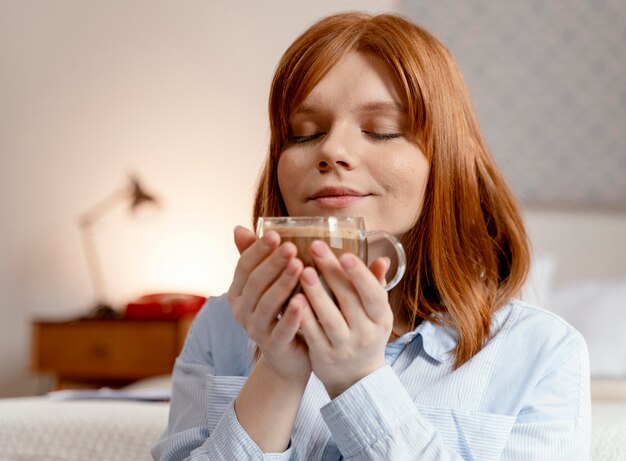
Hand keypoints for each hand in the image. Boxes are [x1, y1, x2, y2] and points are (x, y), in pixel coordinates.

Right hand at [227, 226, 310, 380]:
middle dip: (273, 263)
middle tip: (291, 247)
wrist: (289, 357)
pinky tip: (303, 300)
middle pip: (256, 283)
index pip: (244, 266)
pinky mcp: (273, 346)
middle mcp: (242, 311)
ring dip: (283, 284)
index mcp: (238, 292)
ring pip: (267, 304)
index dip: (258, 250)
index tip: (276, 234)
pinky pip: (282, 329)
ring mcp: (256, 330)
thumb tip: (239, 228)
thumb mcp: (270, 284)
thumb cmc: (282, 311)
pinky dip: (291, 315)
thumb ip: (257, 258)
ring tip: (300, 267)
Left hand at [297, 240, 392, 397]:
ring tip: (302, 270)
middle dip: (332, 273)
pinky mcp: (324, 356)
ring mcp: (345, 347)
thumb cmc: (364, 333)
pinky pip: (312, 333)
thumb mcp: (376, 313)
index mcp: (381, 318)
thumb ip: (375, 285)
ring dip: (316, 293)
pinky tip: (292, 298)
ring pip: (330, 318)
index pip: (374, 294)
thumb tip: (383, 259)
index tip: (345, 254)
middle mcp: (366, 333)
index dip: (361, 275)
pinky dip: (303, 316)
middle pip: (350, 300)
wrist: (356, 378)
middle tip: (315, 248)